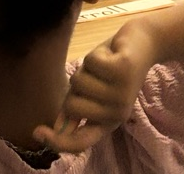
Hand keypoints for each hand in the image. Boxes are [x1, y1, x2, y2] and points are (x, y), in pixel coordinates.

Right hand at [33, 24, 156, 153]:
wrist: (146, 41)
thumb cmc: (113, 67)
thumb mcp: (93, 90)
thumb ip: (76, 109)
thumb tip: (56, 130)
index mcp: (109, 121)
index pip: (80, 142)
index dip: (57, 141)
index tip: (37, 132)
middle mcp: (117, 113)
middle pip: (72, 106)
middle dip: (75, 86)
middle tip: (96, 75)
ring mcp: (121, 93)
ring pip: (78, 81)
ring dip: (86, 67)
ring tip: (106, 63)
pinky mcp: (122, 70)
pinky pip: (89, 62)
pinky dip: (95, 53)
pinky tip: (112, 53)